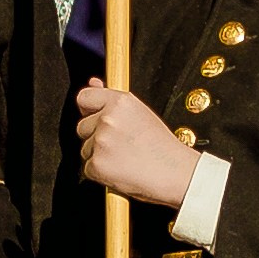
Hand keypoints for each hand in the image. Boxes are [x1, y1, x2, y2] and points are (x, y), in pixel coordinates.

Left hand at [76, 81, 197, 208]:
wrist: (176, 174)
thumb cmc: (163, 148)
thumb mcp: (141, 114)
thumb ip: (112, 98)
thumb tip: (93, 83)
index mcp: (120, 102)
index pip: (84, 97)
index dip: (88, 109)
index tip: (93, 116)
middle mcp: (108, 119)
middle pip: (82, 126)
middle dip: (95, 136)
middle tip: (120, 144)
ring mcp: (100, 142)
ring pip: (85, 148)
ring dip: (98, 155)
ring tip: (124, 157)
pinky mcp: (97, 164)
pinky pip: (88, 168)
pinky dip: (100, 172)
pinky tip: (120, 170)